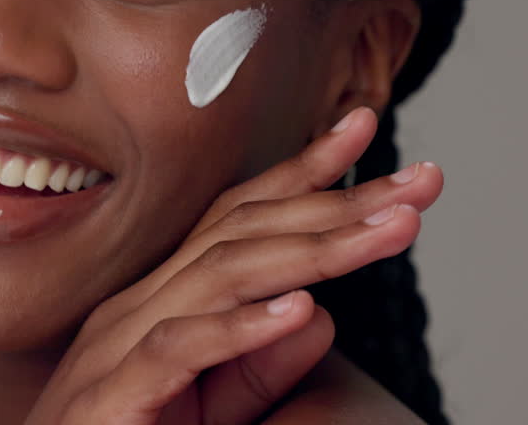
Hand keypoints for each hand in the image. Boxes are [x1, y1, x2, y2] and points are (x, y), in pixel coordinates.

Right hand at [23, 107, 443, 424]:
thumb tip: (317, 314)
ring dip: (314, 249)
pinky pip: (178, 350)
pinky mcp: (111, 397)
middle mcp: (138, 306)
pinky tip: (297, 309)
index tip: (360, 130)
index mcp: (160, 300)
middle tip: (417, 183)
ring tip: (388, 230)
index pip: (236, 218)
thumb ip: (254, 367)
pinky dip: (239, 329)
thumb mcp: (204, 409)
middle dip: (336, 201)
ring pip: (221, 277)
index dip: (302, 174)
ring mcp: (119, 346)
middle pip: (243, 233)